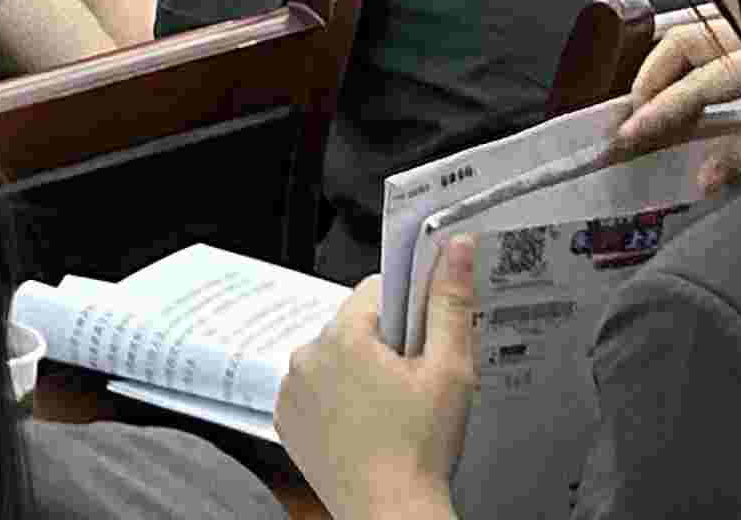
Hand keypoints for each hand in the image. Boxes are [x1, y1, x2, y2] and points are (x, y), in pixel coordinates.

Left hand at [279, 243, 476, 516]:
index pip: (377, 291)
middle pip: (353, 325)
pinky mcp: (285, 420)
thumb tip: (456, 247)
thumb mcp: (449, 369)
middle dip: (383, 346)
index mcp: (343, 335)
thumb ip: (451, 302)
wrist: (391, 514)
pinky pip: (313, 390)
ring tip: (388, 411)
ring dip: (357, 372)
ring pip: (332, 357)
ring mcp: (290, 389)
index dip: (408, 313)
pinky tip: (361, 426)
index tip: (422, 344)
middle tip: (411, 386)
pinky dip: (333, 400)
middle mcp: (306, 355)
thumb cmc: (421, 449)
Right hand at [618, 9, 740, 169]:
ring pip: (685, 36)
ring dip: (658, 70)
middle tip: (628, 122)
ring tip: (640, 106)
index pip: (696, 84)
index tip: (629, 135)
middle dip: (648, 83)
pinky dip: (676, 62)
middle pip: (679, 46)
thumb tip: (703, 181)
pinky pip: (699, 38)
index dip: (660, 110)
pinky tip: (669, 89)